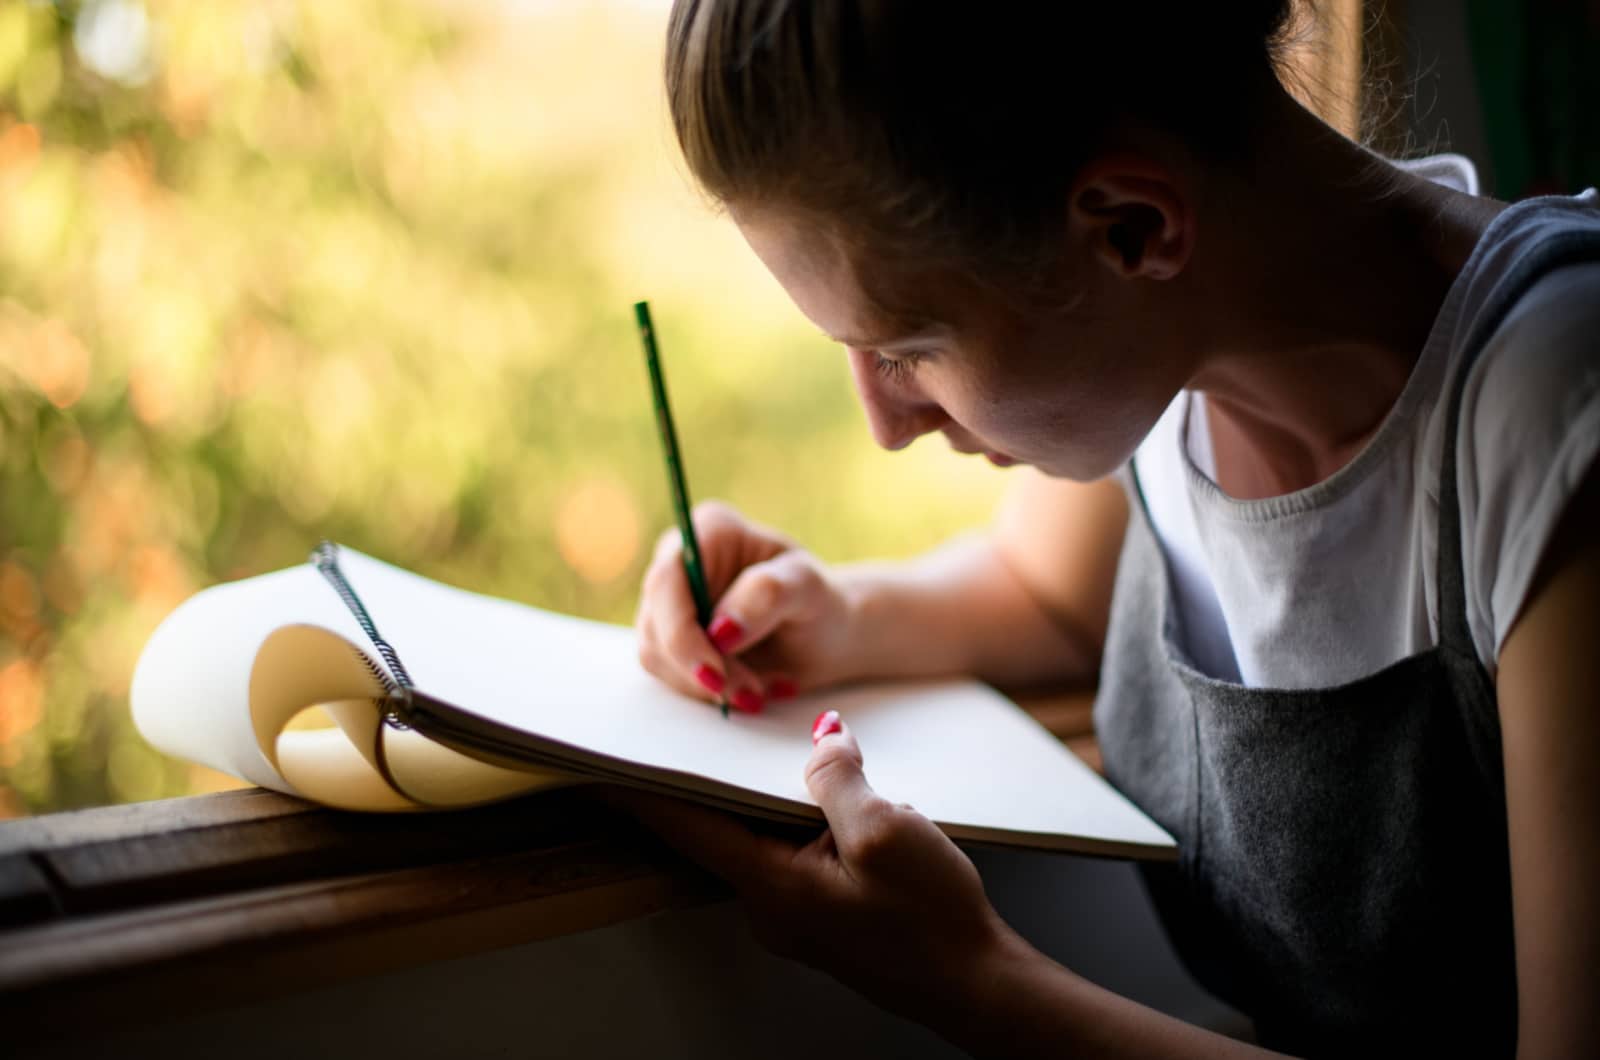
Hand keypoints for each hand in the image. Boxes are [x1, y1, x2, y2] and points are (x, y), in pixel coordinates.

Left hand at [601, 711, 1018, 1024]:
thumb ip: (837, 777)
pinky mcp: (823, 910)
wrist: (976, 981)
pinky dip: (794, 817)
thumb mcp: (884, 829)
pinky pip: (792, 851)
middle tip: (685, 728)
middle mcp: (768, 903)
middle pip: (718, 827)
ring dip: (759, 795)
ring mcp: (795, 912)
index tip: (595, 763)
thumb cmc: (931, 918)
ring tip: (763, 748)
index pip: (683, 826)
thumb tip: (820, 738)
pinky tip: (824, 791)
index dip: (638, 790)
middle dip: (704, 778)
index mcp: (770, 884)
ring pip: (760, 836)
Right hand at [635, 501, 859, 711]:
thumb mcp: (808, 589)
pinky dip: (713, 693)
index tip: (715, 674)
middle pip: (656, 625)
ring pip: (659, 657)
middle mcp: (678, 562)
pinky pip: (672, 677)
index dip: (681, 633)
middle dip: (702, 670)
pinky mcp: (669, 640)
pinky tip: (753, 690)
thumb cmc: (818, 601)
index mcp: (710, 531)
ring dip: (711, 687)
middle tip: (752, 695)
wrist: (824, 635)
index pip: (667, 583)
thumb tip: (721, 631)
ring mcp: (669, 603)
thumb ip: (768, 596)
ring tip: (761, 690)